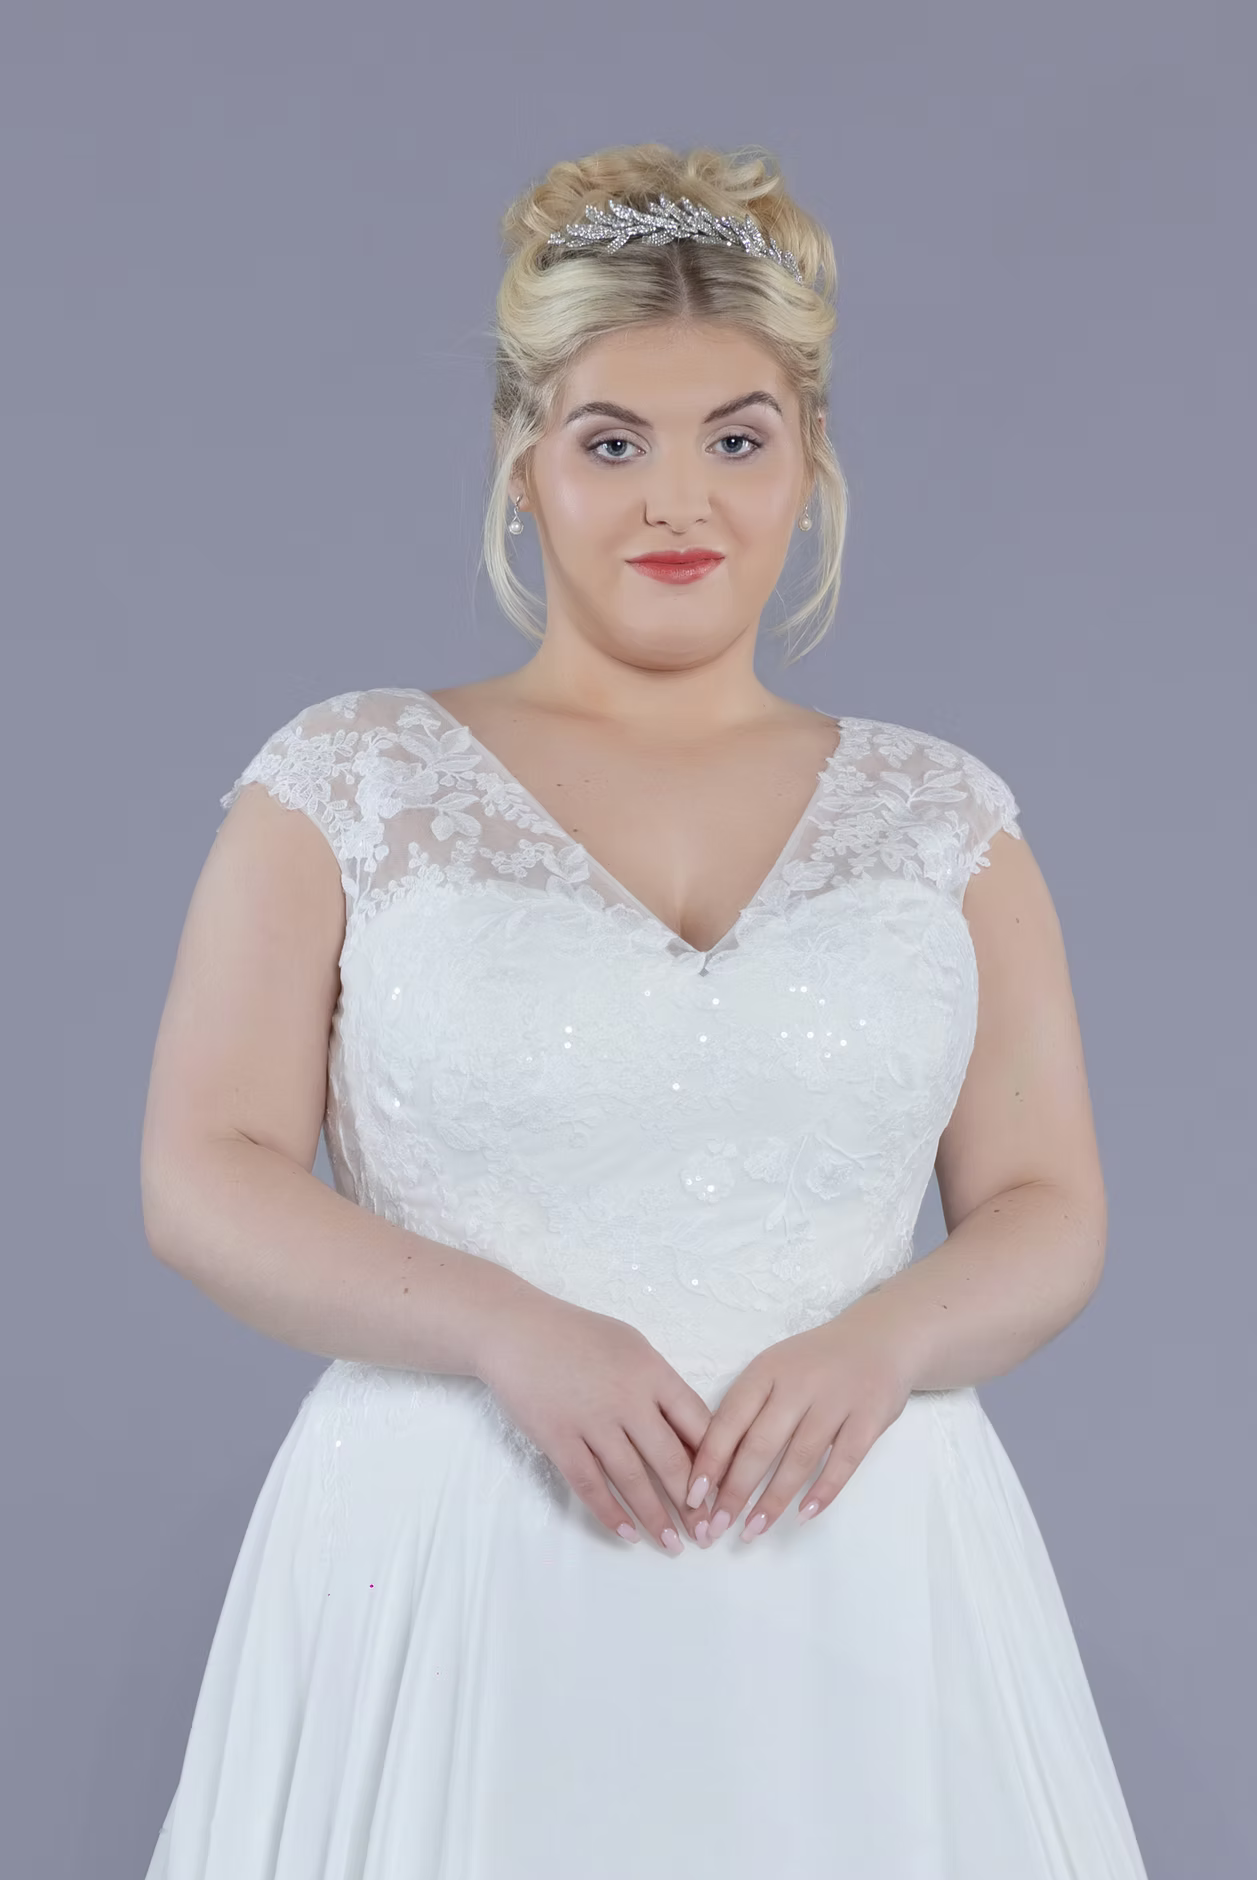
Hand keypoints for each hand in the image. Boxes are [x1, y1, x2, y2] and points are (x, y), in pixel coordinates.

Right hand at [475, 1290, 714, 1554]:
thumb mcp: (631, 1345)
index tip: (723, 1490)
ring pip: (632, 1479)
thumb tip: (688, 1430)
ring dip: (655, 1517)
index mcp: (652, 1372)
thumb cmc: (578, 1335)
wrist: (517, 1331)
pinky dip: (610, 1512)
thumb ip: (659, 1385)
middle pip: (670, 1460)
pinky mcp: (559, 1439)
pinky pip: (589, 1484)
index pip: (698, 1424)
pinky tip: (627, 1533)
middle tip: (705, 1533)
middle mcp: (628, 1399)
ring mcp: (592, 1421)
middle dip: (692, 1504)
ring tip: (671, 1544)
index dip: (713, 1462)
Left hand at [681, 1310, 913, 1545]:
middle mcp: (799, 1383)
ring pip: (799, 1458)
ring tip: (753, 1529)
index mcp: (766, 1370)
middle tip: (718, 1526)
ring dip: (773, 1500)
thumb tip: (712, 1466)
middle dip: (735, 1490)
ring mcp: (837, 1400)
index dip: (710, 1460)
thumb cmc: (814, 1363)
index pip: (730, 1419)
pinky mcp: (870, 1417)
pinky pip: (844, 1461)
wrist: (879, 1338)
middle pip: (761, 1444)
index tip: (692, 1497)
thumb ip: (747, 1409)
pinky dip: (823, 1491)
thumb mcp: (775, 1370)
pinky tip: (804, 1515)